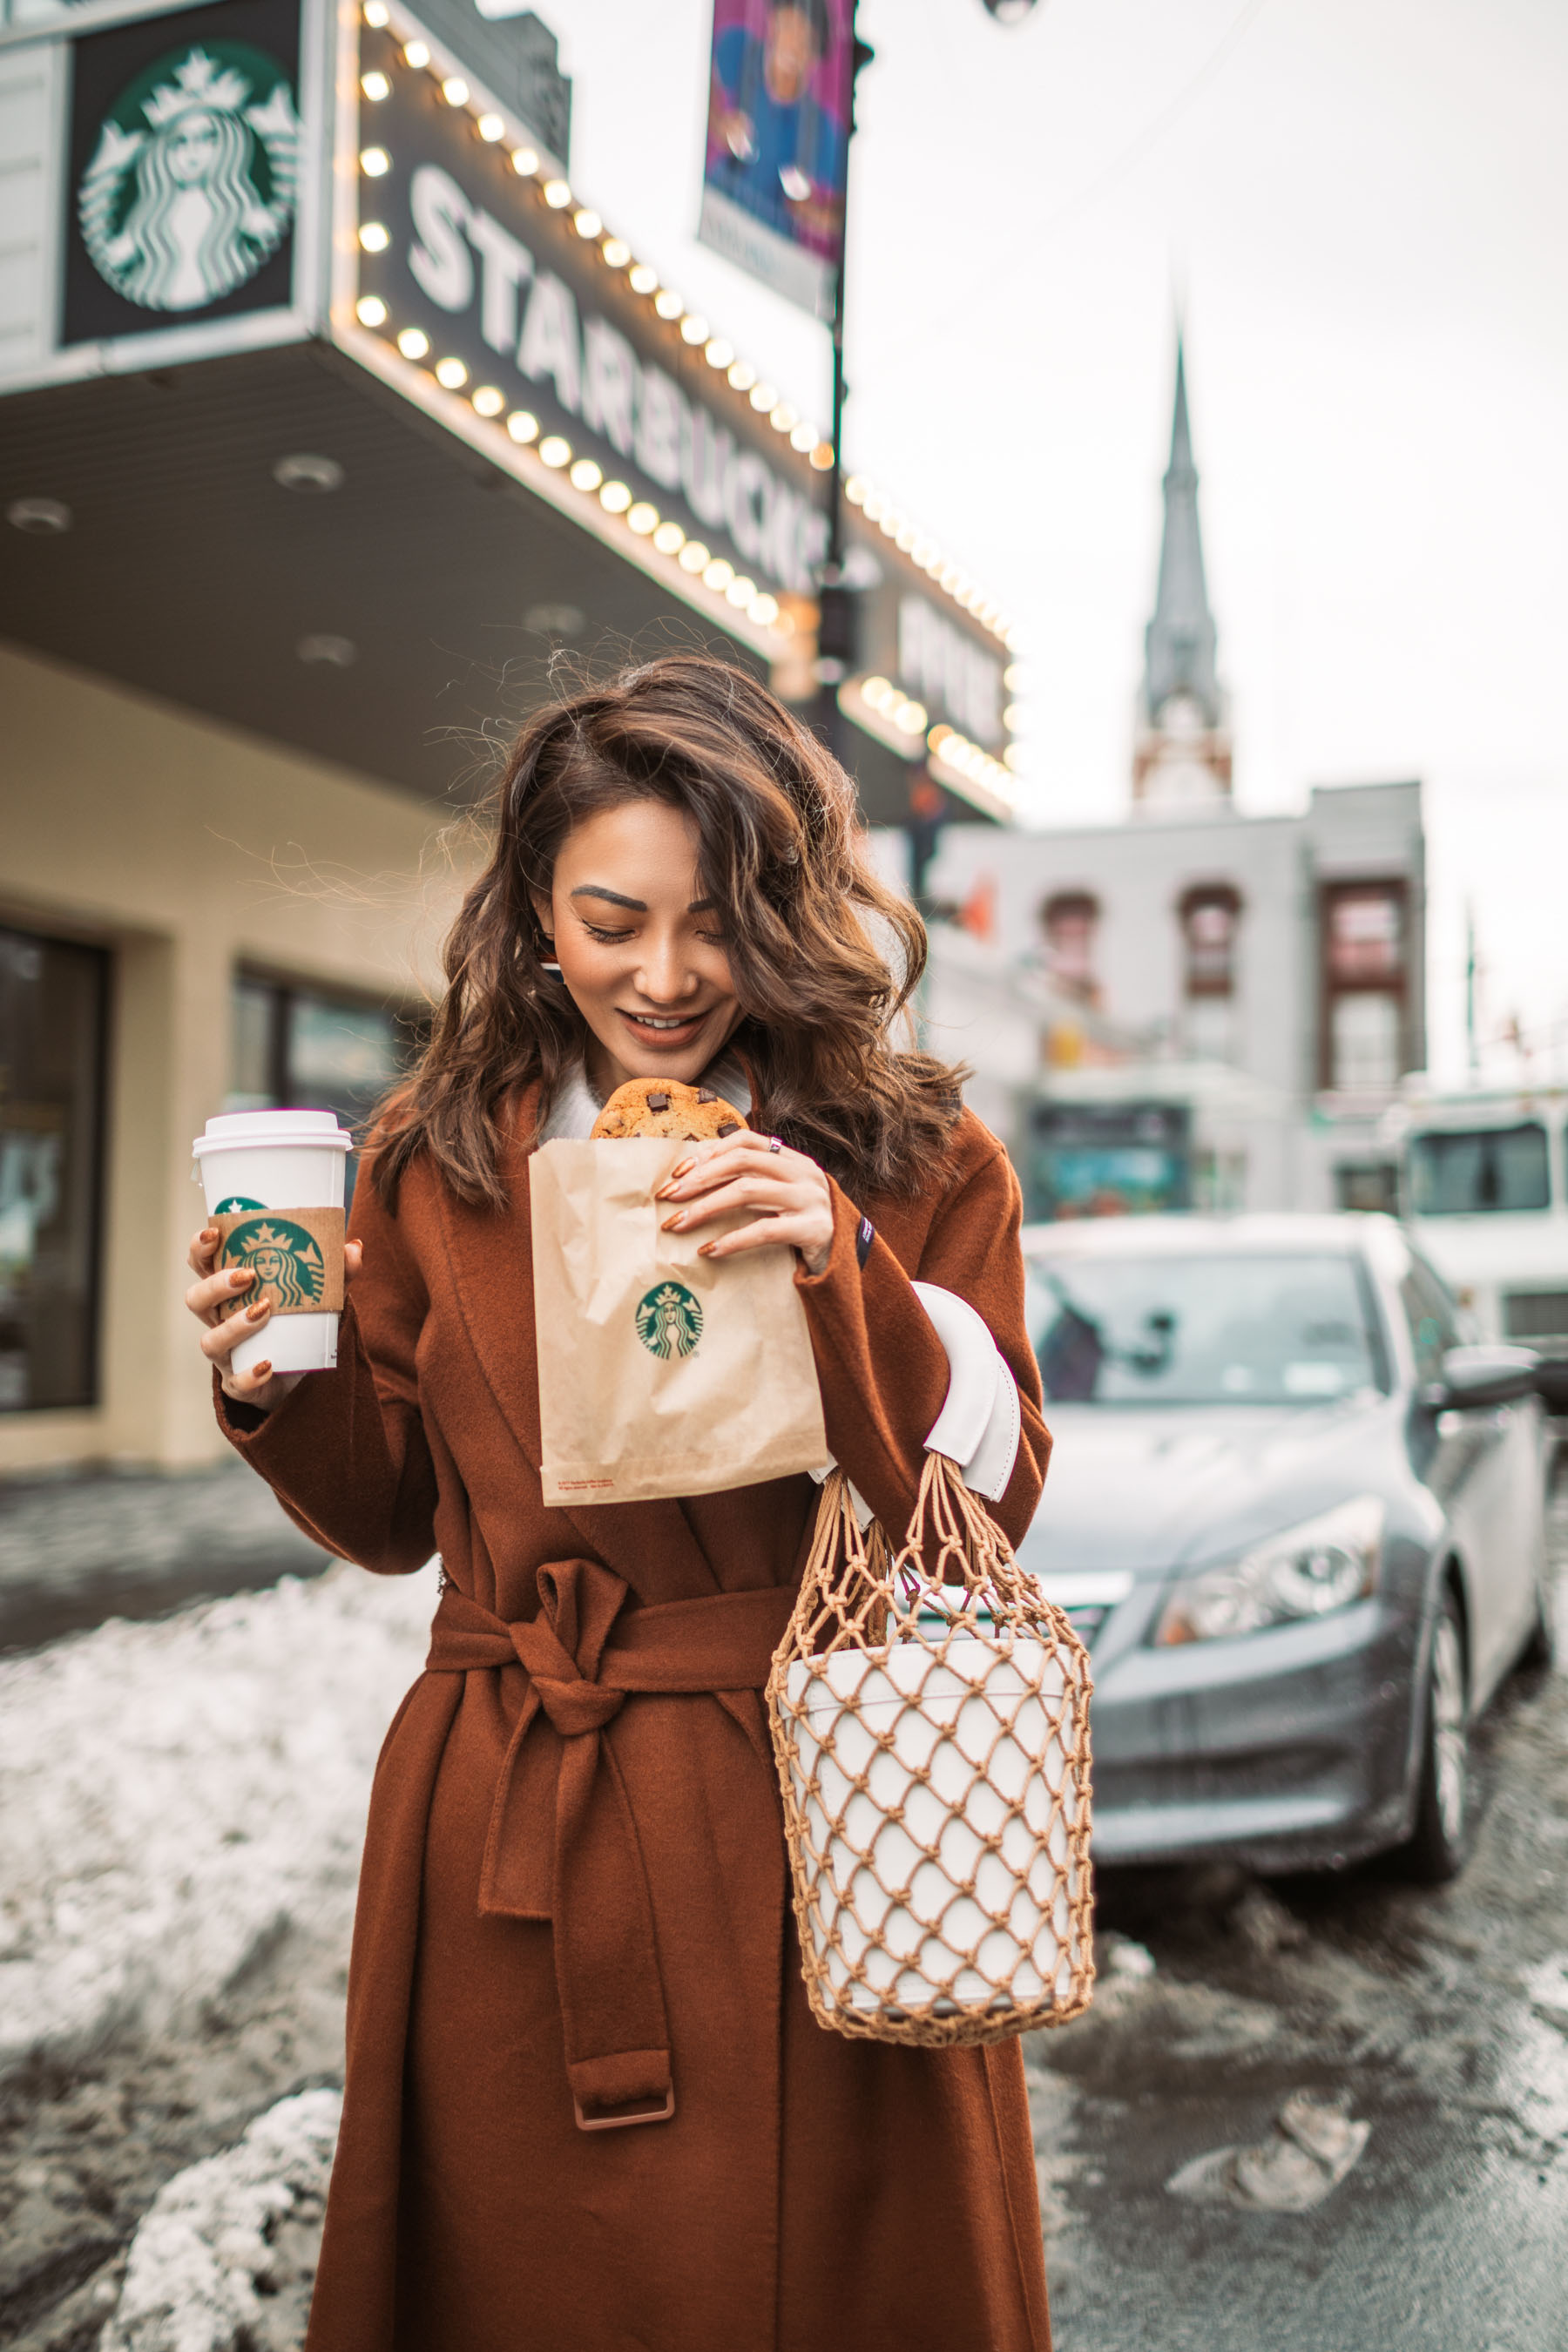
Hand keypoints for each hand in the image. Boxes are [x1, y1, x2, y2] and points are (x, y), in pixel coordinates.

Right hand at [185, 1225, 363, 1412]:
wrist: (300, 1379)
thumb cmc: (297, 1327)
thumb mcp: (318, 1297)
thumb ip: (335, 1274)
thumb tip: (353, 1248)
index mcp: (230, 1293)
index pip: (202, 1265)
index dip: (200, 1248)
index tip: (215, 1233)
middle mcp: (220, 1321)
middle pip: (196, 1300)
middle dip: (215, 1285)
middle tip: (247, 1276)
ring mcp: (227, 1355)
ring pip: (211, 1341)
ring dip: (234, 1326)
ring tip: (263, 1311)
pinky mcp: (239, 1385)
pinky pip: (237, 1383)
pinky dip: (250, 1374)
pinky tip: (269, 1364)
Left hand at [655, 1133, 833, 1275]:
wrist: (844, 1259)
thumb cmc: (800, 1226)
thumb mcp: (778, 1197)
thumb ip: (750, 1181)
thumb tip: (692, 1177)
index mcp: (792, 1159)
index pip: (746, 1140)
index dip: (709, 1152)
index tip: (678, 1173)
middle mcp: (803, 1172)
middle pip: (742, 1162)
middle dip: (699, 1178)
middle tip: (668, 1197)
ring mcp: (811, 1199)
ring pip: (747, 1191)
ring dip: (706, 1207)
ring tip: (679, 1224)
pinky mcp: (814, 1229)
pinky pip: (764, 1230)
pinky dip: (732, 1239)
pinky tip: (709, 1249)